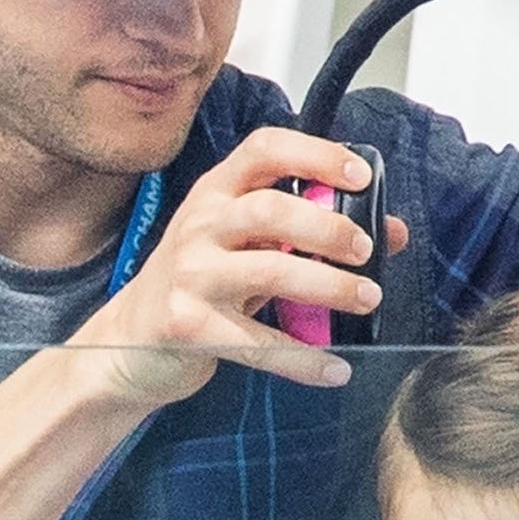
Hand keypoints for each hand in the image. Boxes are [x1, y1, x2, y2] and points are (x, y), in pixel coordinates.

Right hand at [74, 127, 410, 408]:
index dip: (316, 154)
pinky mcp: (188, 325)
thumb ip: (307, 233)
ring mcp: (190, 274)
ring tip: (366, 299)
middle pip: (272, 209)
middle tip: (365, 250)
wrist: (127, 341)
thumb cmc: (197, 283)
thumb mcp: (244, 246)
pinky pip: (257, 342)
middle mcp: (199, 225)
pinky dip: (302, 358)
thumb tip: (391, 231)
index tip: (361, 174)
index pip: (265, 150)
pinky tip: (335, 368)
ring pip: (270, 270)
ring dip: (329, 286)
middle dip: (329, 227)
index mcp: (215, 193)